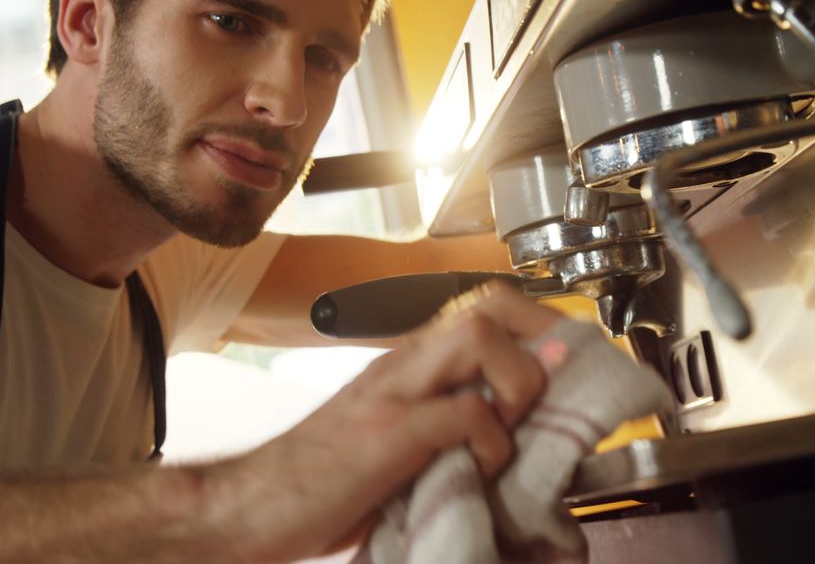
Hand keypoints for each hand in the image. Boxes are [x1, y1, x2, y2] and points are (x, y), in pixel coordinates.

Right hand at [221, 282, 560, 560]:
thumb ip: (449, 424)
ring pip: (476, 338)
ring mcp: (392, 394)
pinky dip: (488, 440)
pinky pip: (461, 412)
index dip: (537, 327)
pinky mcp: (385, 434)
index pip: (484, 310)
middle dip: (540, 340)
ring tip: (509, 429)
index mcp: (408, 367)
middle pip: (487, 307)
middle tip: (554, 390)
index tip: (566, 365)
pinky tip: (479, 468)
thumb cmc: (321, 479)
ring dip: (516, 382)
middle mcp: (402, 367)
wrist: (249, 506)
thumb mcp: (396, 442)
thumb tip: (510, 424)